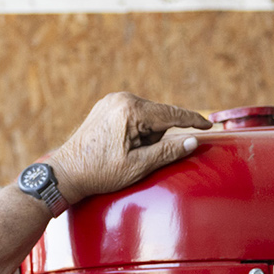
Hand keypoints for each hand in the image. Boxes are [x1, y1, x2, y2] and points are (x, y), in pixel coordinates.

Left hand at [45, 93, 212, 205]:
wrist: (64, 174)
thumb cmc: (98, 173)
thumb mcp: (137, 166)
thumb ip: (166, 152)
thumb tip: (192, 142)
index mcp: (130, 110)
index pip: (171, 115)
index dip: (192, 121)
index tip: (209, 126)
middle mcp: (121, 98)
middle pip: (158, 116)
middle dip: (158, 137)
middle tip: (137, 158)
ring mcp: (111, 101)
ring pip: (146, 117)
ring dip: (146, 135)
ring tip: (124, 154)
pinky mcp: (105, 108)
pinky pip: (132, 117)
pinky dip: (136, 131)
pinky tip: (120, 148)